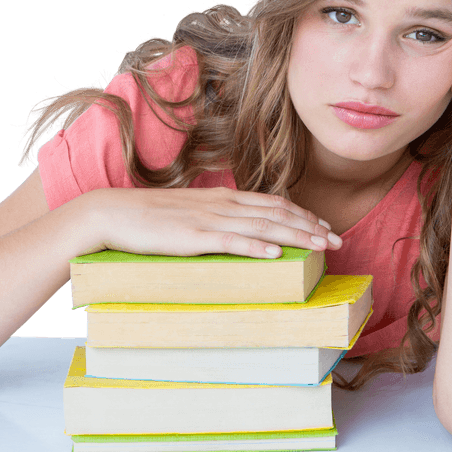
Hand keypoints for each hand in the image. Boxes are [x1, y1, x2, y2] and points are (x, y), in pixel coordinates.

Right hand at [84, 186, 341, 258]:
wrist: (113, 213)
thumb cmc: (148, 218)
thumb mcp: (189, 214)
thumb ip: (214, 219)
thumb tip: (235, 232)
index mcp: (221, 197)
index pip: (272, 203)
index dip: (302, 214)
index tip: (324, 227)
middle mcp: (221, 204)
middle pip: (276, 213)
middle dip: (310, 227)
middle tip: (337, 241)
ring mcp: (209, 220)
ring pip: (263, 226)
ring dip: (296, 236)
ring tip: (321, 246)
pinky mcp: (195, 237)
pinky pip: (233, 241)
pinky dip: (258, 246)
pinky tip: (276, 254)